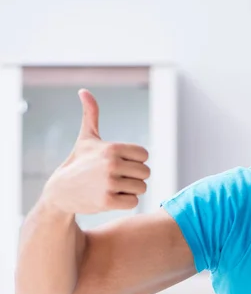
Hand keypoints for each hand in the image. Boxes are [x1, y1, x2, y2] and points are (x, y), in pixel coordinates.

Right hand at [43, 89, 150, 214]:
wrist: (61, 191)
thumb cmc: (78, 162)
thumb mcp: (86, 138)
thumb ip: (91, 115)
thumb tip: (83, 91)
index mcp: (112, 147)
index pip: (144, 155)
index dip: (134, 161)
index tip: (119, 163)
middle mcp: (112, 164)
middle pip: (146, 173)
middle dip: (134, 177)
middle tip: (116, 177)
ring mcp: (110, 183)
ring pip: (141, 188)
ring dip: (130, 190)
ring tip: (112, 187)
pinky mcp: (108, 201)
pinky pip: (133, 202)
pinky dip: (125, 202)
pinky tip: (110, 197)